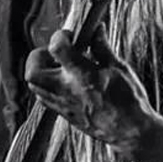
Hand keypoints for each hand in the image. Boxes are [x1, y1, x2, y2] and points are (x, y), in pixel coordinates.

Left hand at [25, 26, 155, 156]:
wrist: (130, 132)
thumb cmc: (128, 101)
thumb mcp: (119, 68)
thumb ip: (102, 47)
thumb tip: (97, 29)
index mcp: (81, 74)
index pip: (57, 46)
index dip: (62, 35)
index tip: (72, 36)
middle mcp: (66, 89)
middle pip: (32, 70)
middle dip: (40, 56)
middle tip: (56, 53)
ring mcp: (62, 104)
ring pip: (34, 85)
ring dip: (41, 71)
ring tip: (60, 67)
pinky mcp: (63, 114)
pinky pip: (43, 98)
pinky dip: (46, 86)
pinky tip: (64, 83)